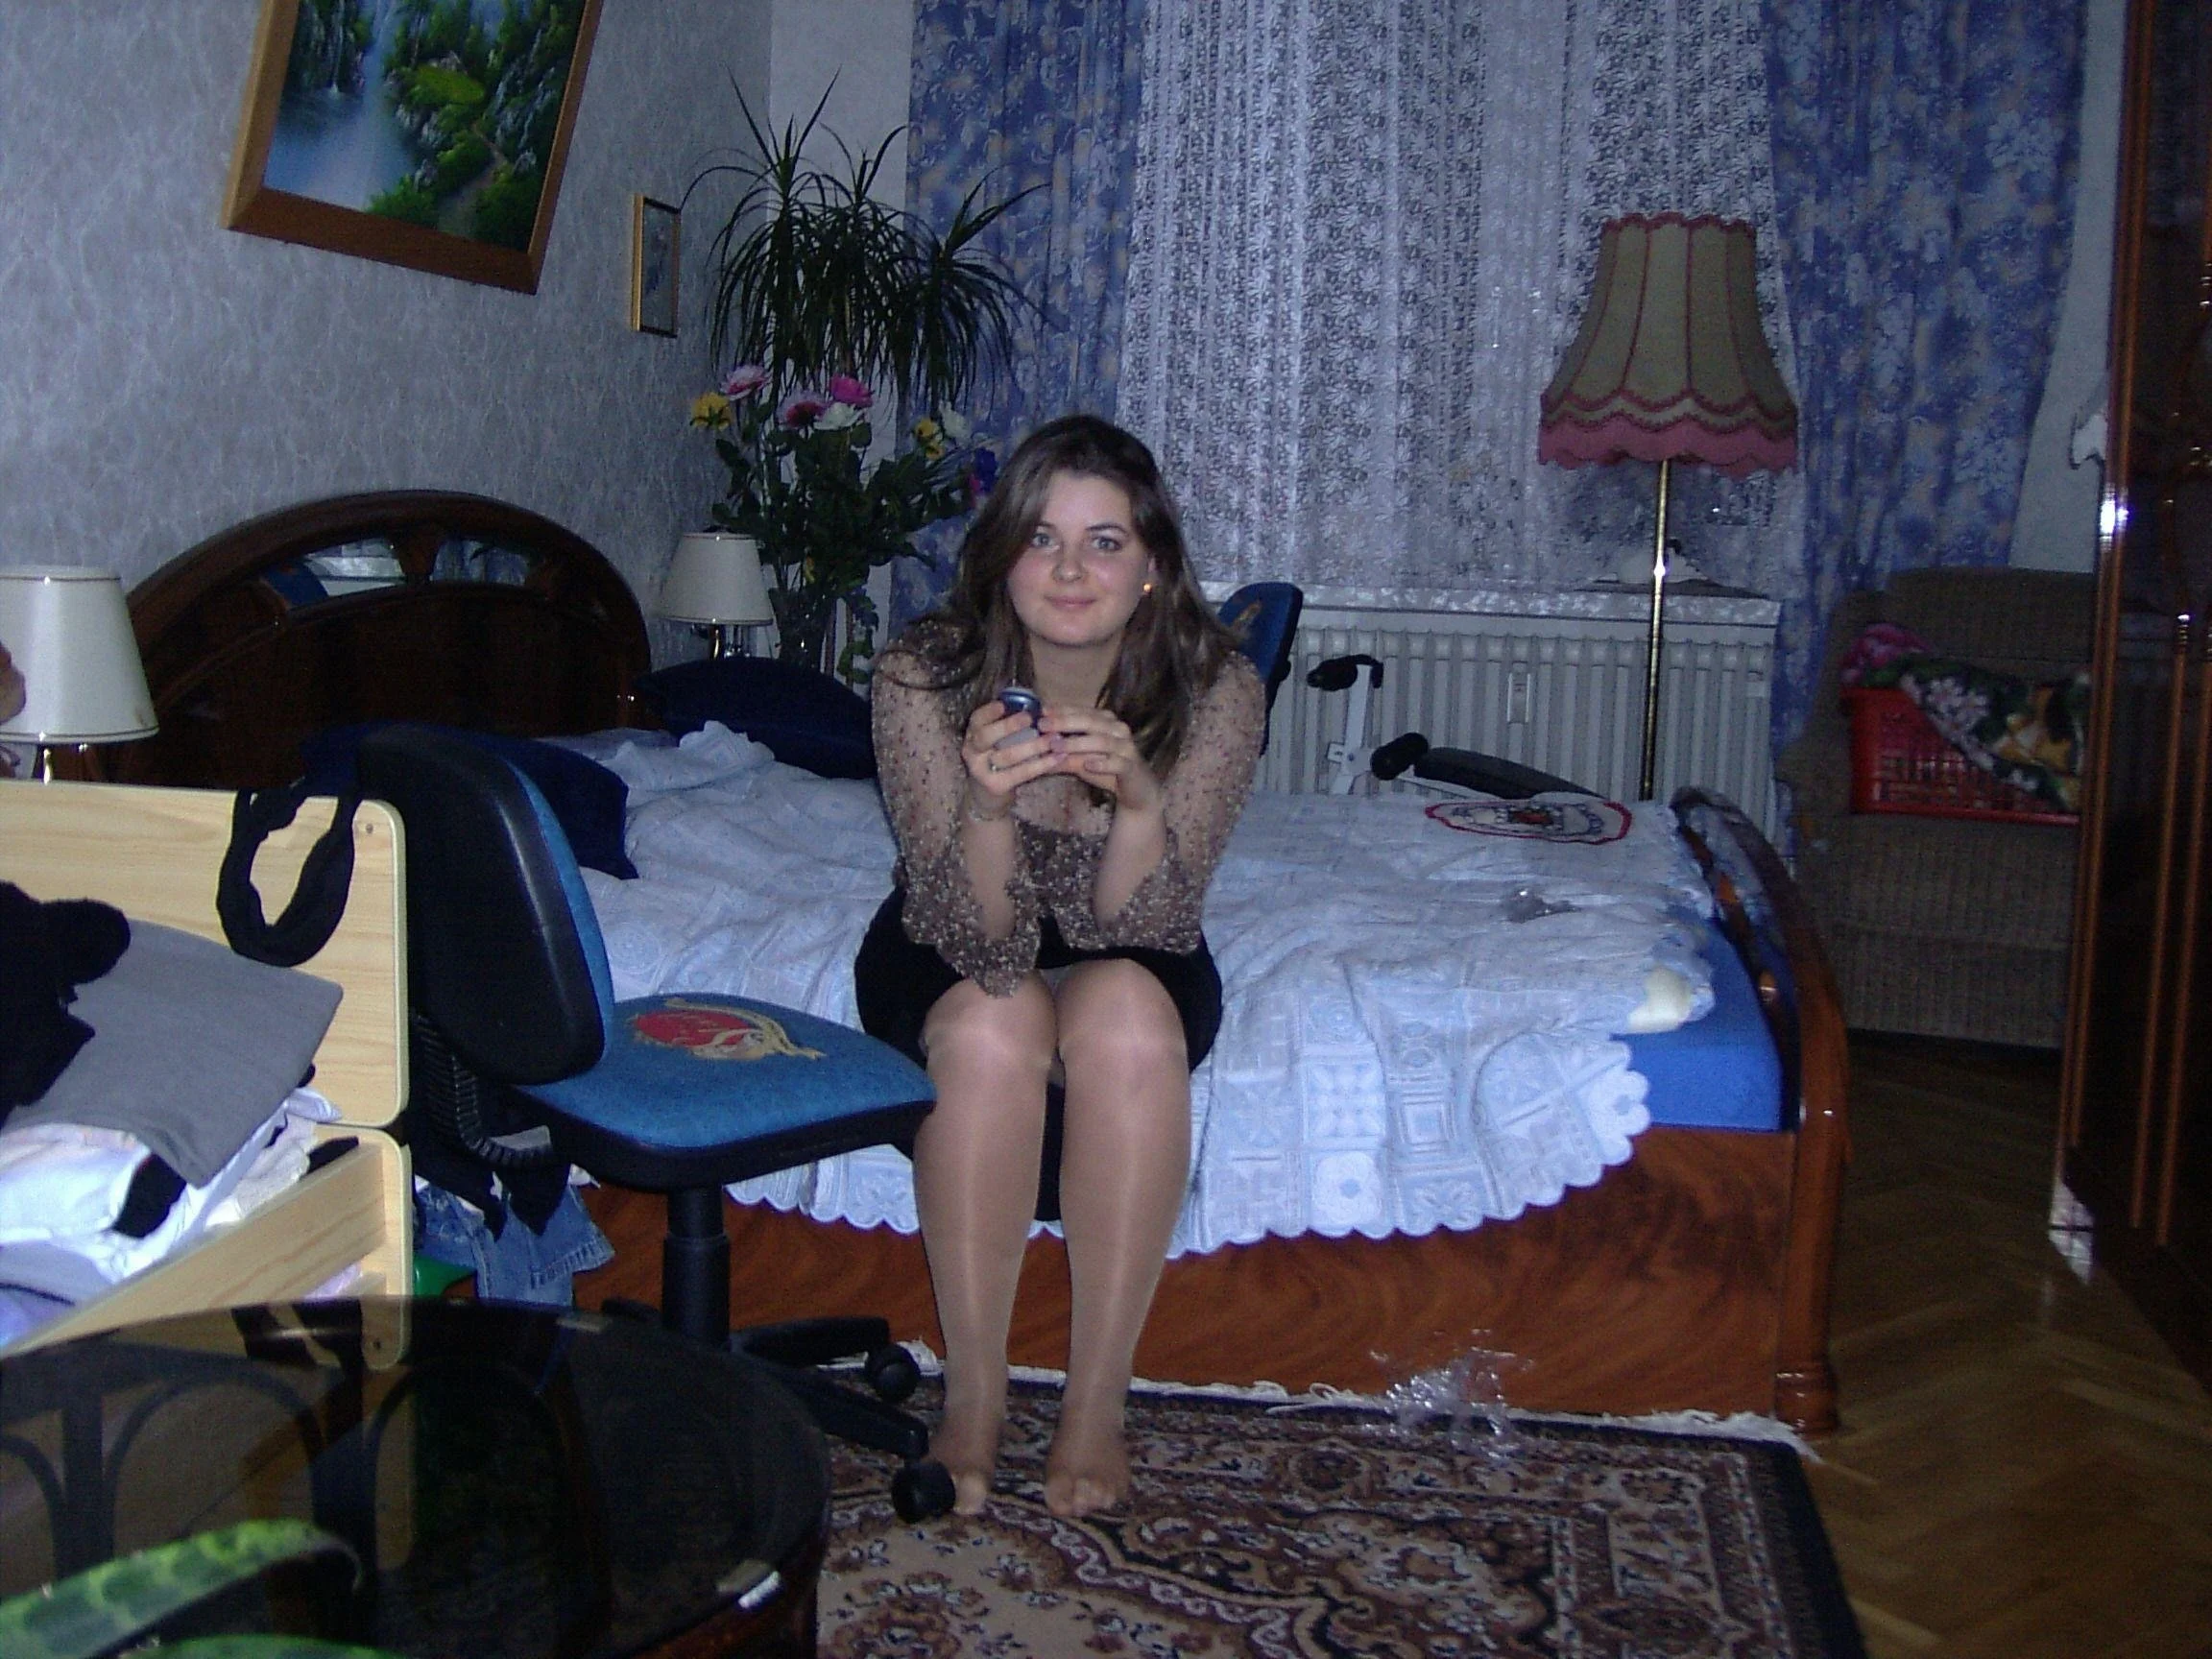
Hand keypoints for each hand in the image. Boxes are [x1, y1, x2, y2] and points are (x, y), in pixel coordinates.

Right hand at [960, 697, 1056, 815]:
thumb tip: (1036, 705)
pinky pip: (1021, 773)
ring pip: (1007, 755)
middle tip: (1030, 718)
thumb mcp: (998, 740)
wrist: (988, 795)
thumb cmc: (1000, 758)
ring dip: (1033, 745)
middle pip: (986, 736)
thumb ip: (1010, 724)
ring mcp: (981, 770)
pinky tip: (1058, 757)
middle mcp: (972, 752)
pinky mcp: (996, 786)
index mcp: (972, 734)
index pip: (977, 719)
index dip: (989, 711)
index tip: (1004, 704)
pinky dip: (1041, 764)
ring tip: (1054, 738)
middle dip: (1008, 726)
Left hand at [1040, 704, 1160, 812]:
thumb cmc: (1106, 769)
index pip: (1082, 711)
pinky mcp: (1132, 766)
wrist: (1135, 789)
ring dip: (1077, 743)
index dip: (1061, 710)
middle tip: (1044, 726)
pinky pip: (1117, 762)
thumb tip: (1034, 750)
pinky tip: (1088, 765)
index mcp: (1106, 721)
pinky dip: (1102, 763)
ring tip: (1057, 746)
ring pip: (1102, 741)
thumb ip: (1060, 753)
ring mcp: (1127, 747)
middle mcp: (1118, 729)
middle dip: (1065, 722)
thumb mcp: (1079, 760)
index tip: (1041, 712)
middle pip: (1090, 721)